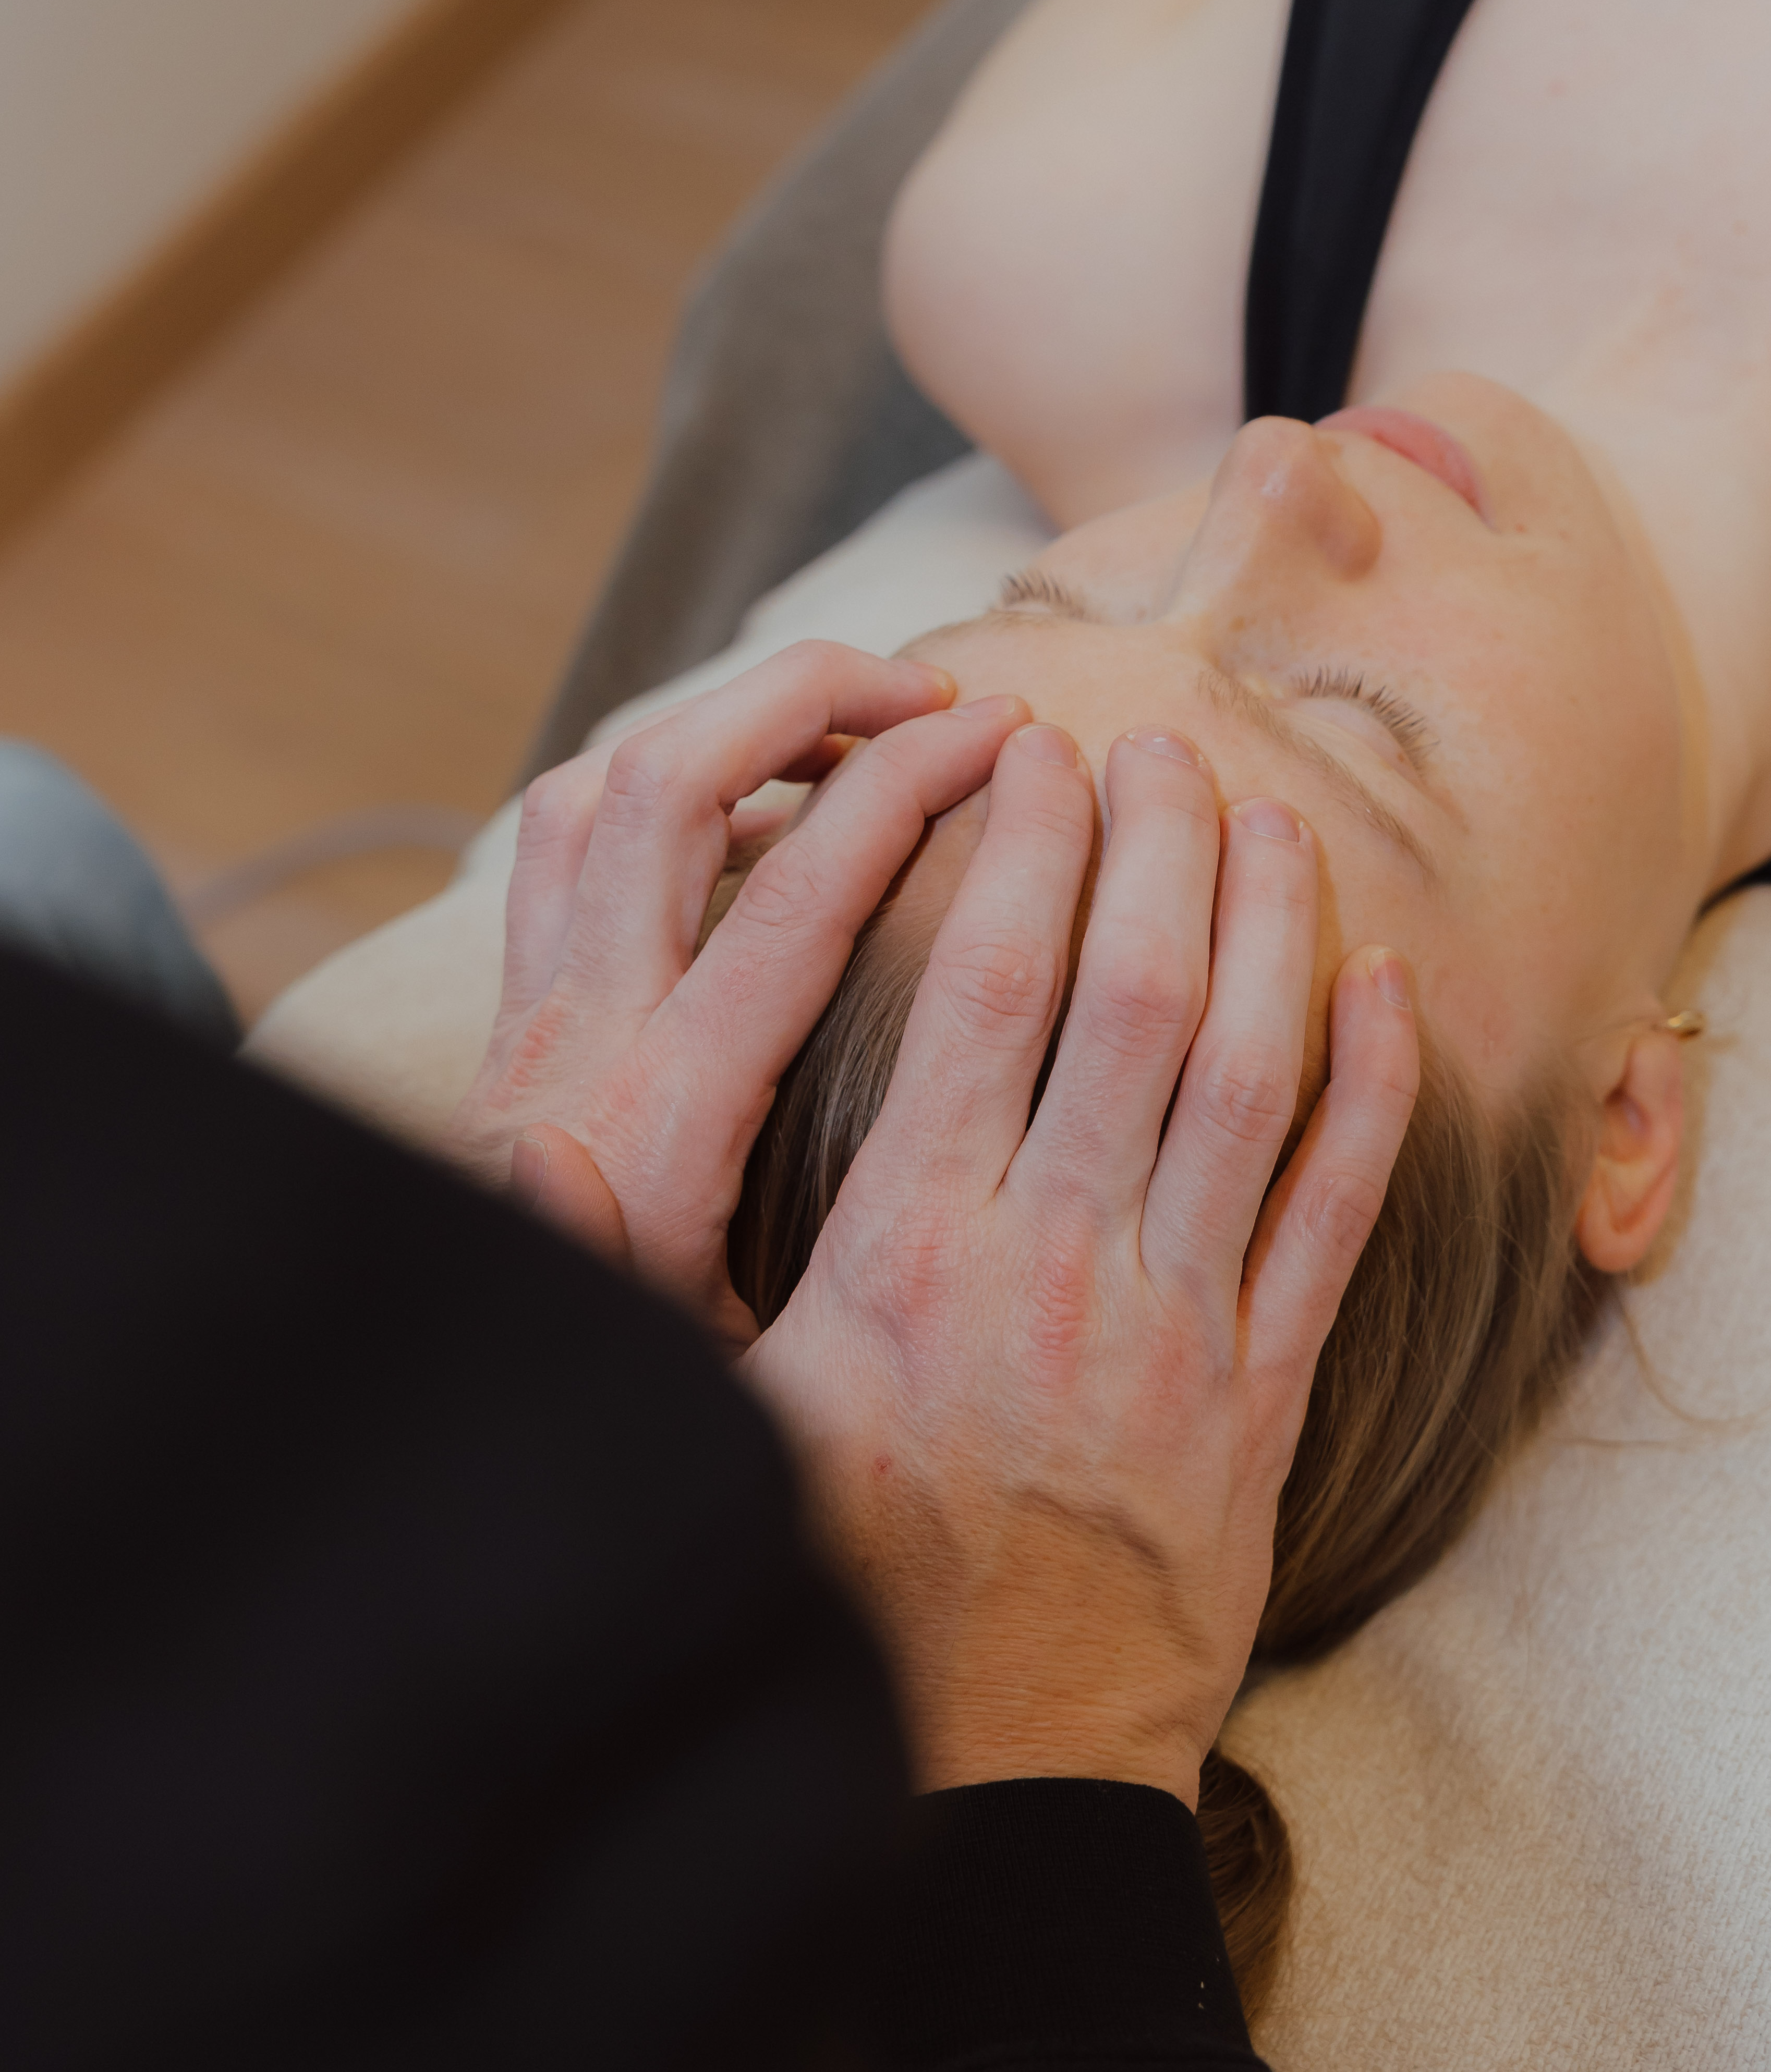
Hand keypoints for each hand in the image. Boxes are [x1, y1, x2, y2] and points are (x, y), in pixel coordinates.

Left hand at [444, 642, 1025, 1342]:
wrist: (460, 1378)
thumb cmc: (622, 1379)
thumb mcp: (713, 1379)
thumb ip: (757, 1321)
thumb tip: (606, 1171)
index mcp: (666, 1118)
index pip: (792, 901)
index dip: (901, 792)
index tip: (1009, 741)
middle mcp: (584, 1034)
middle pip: (668, 787)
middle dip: (806, 699)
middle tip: (940, 692)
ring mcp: (539, 1007)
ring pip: (604, 787)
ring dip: (729, 722)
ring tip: (852, 720)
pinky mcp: (518, 1007)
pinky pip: (569, 836)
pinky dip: (664, 777)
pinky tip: (758, 805)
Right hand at [745, 722, 1418, 1806]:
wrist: (1006, 1782)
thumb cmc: (847, 1593)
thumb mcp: (724, 1431)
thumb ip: (647, 1285)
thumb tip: (528, 1146)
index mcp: (917, 1254)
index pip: (986, 996)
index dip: (1020, 852)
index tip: (1027, 754)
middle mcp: (1057, 1265)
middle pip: (1132, 998)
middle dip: (1153, 847)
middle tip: (1159, 745)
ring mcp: (1179, 1328)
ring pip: (1247, 1079)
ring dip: (1269, 931)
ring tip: (1271, 815)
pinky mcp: (1264, 1399)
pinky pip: (1337, 1218)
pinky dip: (1370, 1095)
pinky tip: (1386, 989)